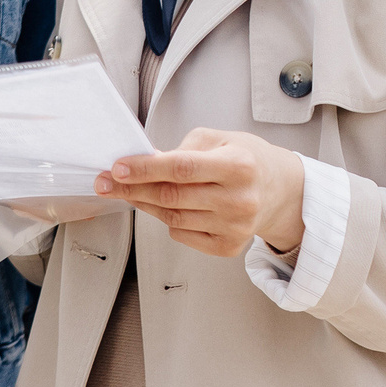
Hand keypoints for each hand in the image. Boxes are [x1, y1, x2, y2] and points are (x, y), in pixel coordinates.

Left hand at [96, 127, 304, 258]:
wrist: (280, 191)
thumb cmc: (246, 159)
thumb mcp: (220, 139)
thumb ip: (183, 149)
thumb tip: (144, 162)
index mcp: (238, 166)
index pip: (181, 169)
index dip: (145, 169)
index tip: (117, 168)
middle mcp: (238, 199)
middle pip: (171, 196)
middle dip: (131, 188)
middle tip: (105, 182)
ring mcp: (234, 227)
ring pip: (172, 217)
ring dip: (145, 203)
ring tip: (131, 190)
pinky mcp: (228, 247)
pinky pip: (182, 234)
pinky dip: (168, 219)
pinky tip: (169, 206)